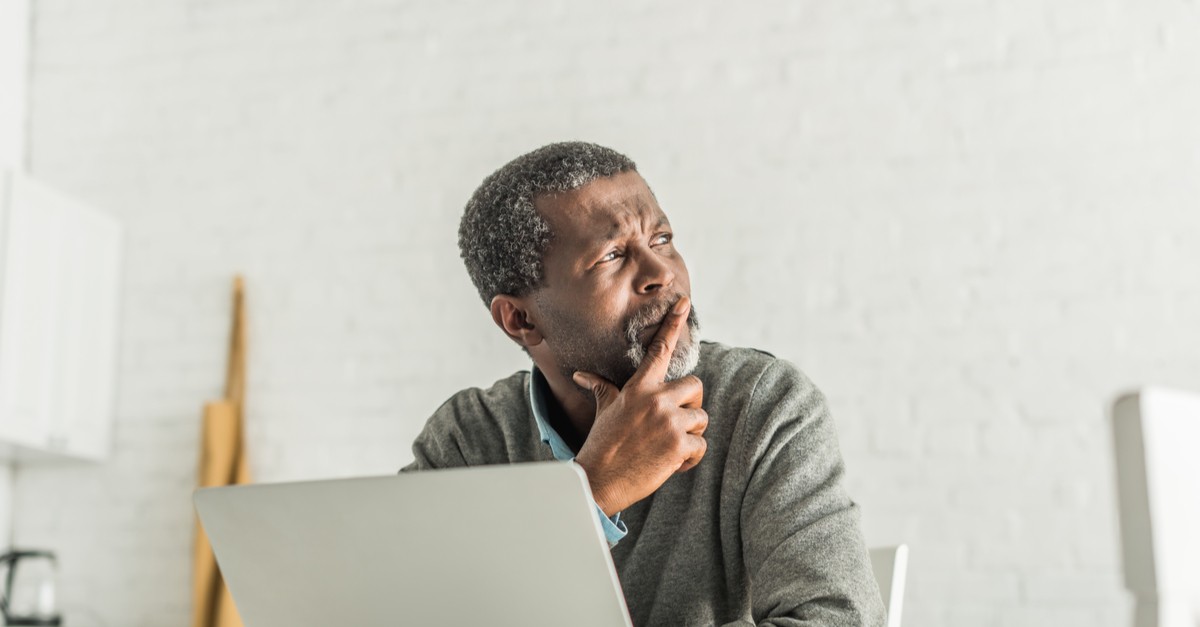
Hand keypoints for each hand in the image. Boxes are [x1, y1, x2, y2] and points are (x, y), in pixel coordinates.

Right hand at [572, 296, 707, 516]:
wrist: (598, 480)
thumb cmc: (602, 445)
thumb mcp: (604, 411)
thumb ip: (601, 388)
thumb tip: (581, 375)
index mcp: (638, 388)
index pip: (659, 349)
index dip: (673, 324)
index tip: (684, 303)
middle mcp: (656, 399)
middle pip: (696, 386)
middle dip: (691, 405)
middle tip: (674, 422)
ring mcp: (668, 421)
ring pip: (701, 419)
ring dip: (690, 435)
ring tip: (667, 448)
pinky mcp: (678, 445)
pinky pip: (701, 446)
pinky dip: (690, 458)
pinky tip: (671, 464)